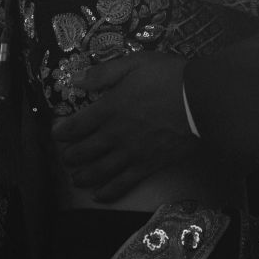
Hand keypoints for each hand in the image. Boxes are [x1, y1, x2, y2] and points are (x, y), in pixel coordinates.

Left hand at [51, 50, 197, 202]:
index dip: (61, 132)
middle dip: (69, 156)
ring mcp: (131, 153)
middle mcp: (115, 135)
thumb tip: (77, 79)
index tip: (57, 133)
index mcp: (109, 109)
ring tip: (76, 178)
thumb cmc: (168, 77)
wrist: (200, 100)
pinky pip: (122, 184)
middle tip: (66, 157)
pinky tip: (100, 195)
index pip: (75, 126)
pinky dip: (108, 192)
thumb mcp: (135, 63)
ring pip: (98, 171)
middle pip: (83, 152)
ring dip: (82, 176)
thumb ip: (105, 73)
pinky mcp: (148, 166)